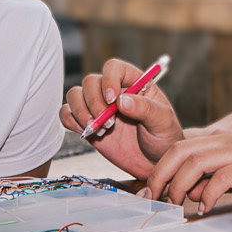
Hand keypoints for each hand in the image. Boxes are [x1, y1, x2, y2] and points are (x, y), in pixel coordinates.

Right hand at [59, 58, 183, 179]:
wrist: (154, 163)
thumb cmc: (164, 139)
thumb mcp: (163, 122)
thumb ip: (146, 109)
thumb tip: (122, 100)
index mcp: (135, 83)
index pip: (114, 68)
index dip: (109, 79)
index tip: (112, 99)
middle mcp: (114, 91)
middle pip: (90, 82)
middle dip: (94, 102)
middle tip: (109, 123)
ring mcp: (99, 107)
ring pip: (75, 95)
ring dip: (81, 111)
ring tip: (98, 130)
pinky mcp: (88, 124)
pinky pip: (67, 113)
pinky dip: (69, 120)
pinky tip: (85, 132)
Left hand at [143, 130, 231, 212]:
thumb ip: (213, 179)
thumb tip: (190, 193)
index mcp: (219, 140)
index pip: (177, 149)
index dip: (158, 170)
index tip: (150, 194)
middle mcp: (225, 140)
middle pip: (178, 152)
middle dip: (160, 177)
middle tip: (155, 201)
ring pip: (194, 163)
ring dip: (179, 187)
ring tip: (177, 206)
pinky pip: (220, 178)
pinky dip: (207, 195)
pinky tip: (206, 208)